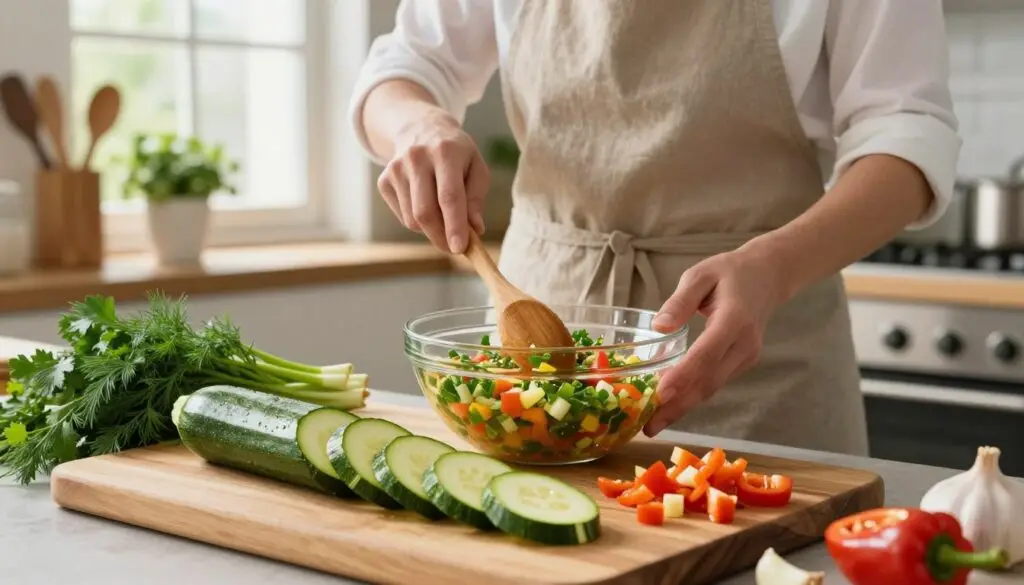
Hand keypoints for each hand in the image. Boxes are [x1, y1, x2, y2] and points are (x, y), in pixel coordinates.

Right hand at [377, 111, 489, 253]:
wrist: (420, 128)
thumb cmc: (456, 152)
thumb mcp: (476, 167)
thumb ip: (476, 198)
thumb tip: (474, 229)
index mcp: (445, 152)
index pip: (449, 196)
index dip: (455, 225)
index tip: (460, 249)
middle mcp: (416, 158)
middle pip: (425, 212)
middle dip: (441, 237)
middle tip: (454, 248)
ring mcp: (396, 169)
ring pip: (412, 219)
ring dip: (431, 229)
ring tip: (443, 216)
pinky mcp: (383, 180)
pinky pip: (402, 216)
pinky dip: (417, 221)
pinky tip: (426, 203)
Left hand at [643, 245, 792, 435]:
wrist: (768, 276)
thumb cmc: (730, 272)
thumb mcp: (701, 274)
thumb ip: (680, 300)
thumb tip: (659, 327)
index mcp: (734, 319)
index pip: (707, 353)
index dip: (683, 376)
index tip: (660, 395)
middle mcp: (744, 345)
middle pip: (709, 381)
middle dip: (678, 406)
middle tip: (648, 427)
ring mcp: (746, 357)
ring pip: (712, 387)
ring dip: (683, 407)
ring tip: (653, 424)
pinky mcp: (742, 363)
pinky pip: (715, 383)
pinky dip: (692, 396)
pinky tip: (669, 407)